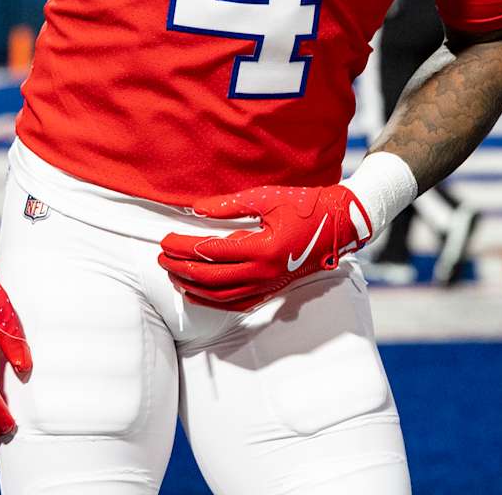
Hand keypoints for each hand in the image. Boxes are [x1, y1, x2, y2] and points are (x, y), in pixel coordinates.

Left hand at [158, 185, 372, 310]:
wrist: (339, 224)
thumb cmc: (305, 206)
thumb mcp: (267, 198)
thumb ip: (229, 205)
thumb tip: (195, 210)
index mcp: (263, 249)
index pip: (211, 252)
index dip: (183, 247)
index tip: (165, 239)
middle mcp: (264, 273)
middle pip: (210, 277)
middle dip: (181, 267)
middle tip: (161, 257)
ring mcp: (268, 285)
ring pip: (221, 295)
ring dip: (192, 287)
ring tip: (173, 274)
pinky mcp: (272, 290)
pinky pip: (236, 304)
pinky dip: (213, 301)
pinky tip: (197, 294)